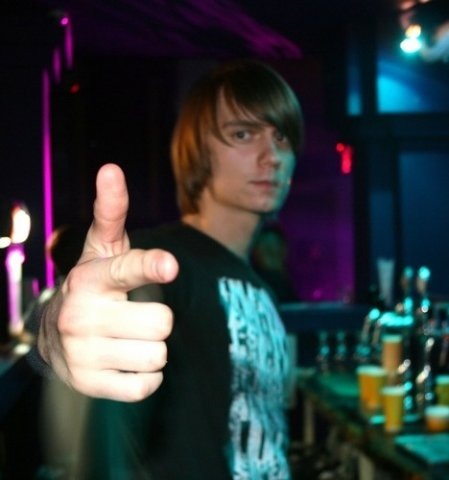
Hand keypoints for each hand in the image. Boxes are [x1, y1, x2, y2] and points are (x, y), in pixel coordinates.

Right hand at [38, 164, 177, 401]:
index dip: (150, 267)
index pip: (128, 270)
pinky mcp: (89, 385)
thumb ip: (111, 212)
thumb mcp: (102, 249)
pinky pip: (147, 386)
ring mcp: (82, 353)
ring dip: (152, 348)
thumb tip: (111, 168)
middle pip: (163, 322)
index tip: (168, 265)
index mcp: (92, 277)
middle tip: (134, 316)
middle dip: (158, 319)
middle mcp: (82, 314)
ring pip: (159, 355)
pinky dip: (146, 376)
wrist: (54, 335)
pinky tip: (125, 362)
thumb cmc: (94, 285)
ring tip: (128, 338)